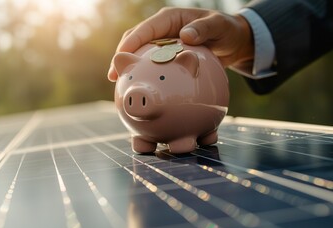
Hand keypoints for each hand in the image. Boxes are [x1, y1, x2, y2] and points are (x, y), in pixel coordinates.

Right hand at [108, 7, 253, 80]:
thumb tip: (185, 36)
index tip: (121, 55)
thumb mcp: (219, 26)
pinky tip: (139, 89)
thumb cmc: (226, 30)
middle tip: (113, 75)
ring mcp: (163, 45)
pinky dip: (144, 76)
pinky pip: (152, 66)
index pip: (145, 29)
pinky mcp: (167, 58)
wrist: (232, 42)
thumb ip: (204, 28)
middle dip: (122, 56)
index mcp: (170, 19)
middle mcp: (163, 30)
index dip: (131, 42)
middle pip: (135, 41)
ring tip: (119, 84)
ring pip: (140, 54)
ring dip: (129, 68)